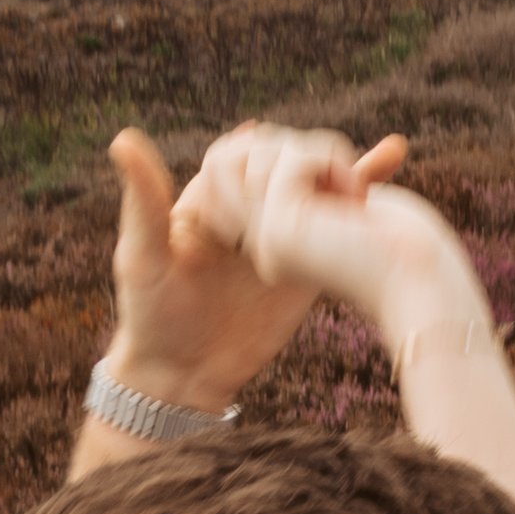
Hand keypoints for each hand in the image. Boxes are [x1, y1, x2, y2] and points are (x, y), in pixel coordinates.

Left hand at [103, 122, 406, 412]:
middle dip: (314, 160)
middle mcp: (247, 208)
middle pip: (288, 163)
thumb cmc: (152, 316)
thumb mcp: (142, 256)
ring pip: (316, 186)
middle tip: (332, 173)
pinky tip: (389, 161)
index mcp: (208, 197)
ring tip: (377, 161)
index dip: (268, 151)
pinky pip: (335, 225)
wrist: (185, 375)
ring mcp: (280, 233)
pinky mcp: (308, 262)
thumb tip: (125, 139)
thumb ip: (144, 202)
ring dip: (345, 170)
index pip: (246, 152)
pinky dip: (365, 191)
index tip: (285, 158)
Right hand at [254, 144, 490, 361]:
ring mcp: (267, 238)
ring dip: (323, 155)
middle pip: (260, 152)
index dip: (315, 162)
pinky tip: (357, 198)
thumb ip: (302, 168)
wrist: (426, 283)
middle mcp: (266, 245)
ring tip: (356, 197)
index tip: (356, 197)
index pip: (268, 163)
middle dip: (312, 153)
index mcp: (280, 244)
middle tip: (356, 195)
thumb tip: (248, 126)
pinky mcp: (279, 227)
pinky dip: (333, 159)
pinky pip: (292, 156)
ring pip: (270, 148)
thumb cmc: (401, 241)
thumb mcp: (342, 193)